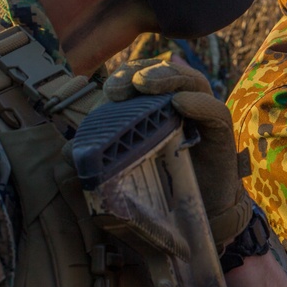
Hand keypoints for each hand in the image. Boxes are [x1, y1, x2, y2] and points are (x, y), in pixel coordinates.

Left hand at [104, 58, 251, 246]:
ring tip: (146, 84)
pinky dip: (197, 103)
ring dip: (167, 77)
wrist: (200, 214)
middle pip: (167, 71)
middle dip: (142, 72)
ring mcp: (204, 115)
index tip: (109, 91)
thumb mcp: (126, 165)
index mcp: (159, 106)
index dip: (127, 75)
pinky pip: (214, 110)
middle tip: (121, 87)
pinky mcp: (221, 132)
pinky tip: (180, 103)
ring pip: (192, 81)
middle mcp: (184, 103)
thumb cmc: (163, 184)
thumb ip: (100, 153)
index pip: (144, 75)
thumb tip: (65, 151)